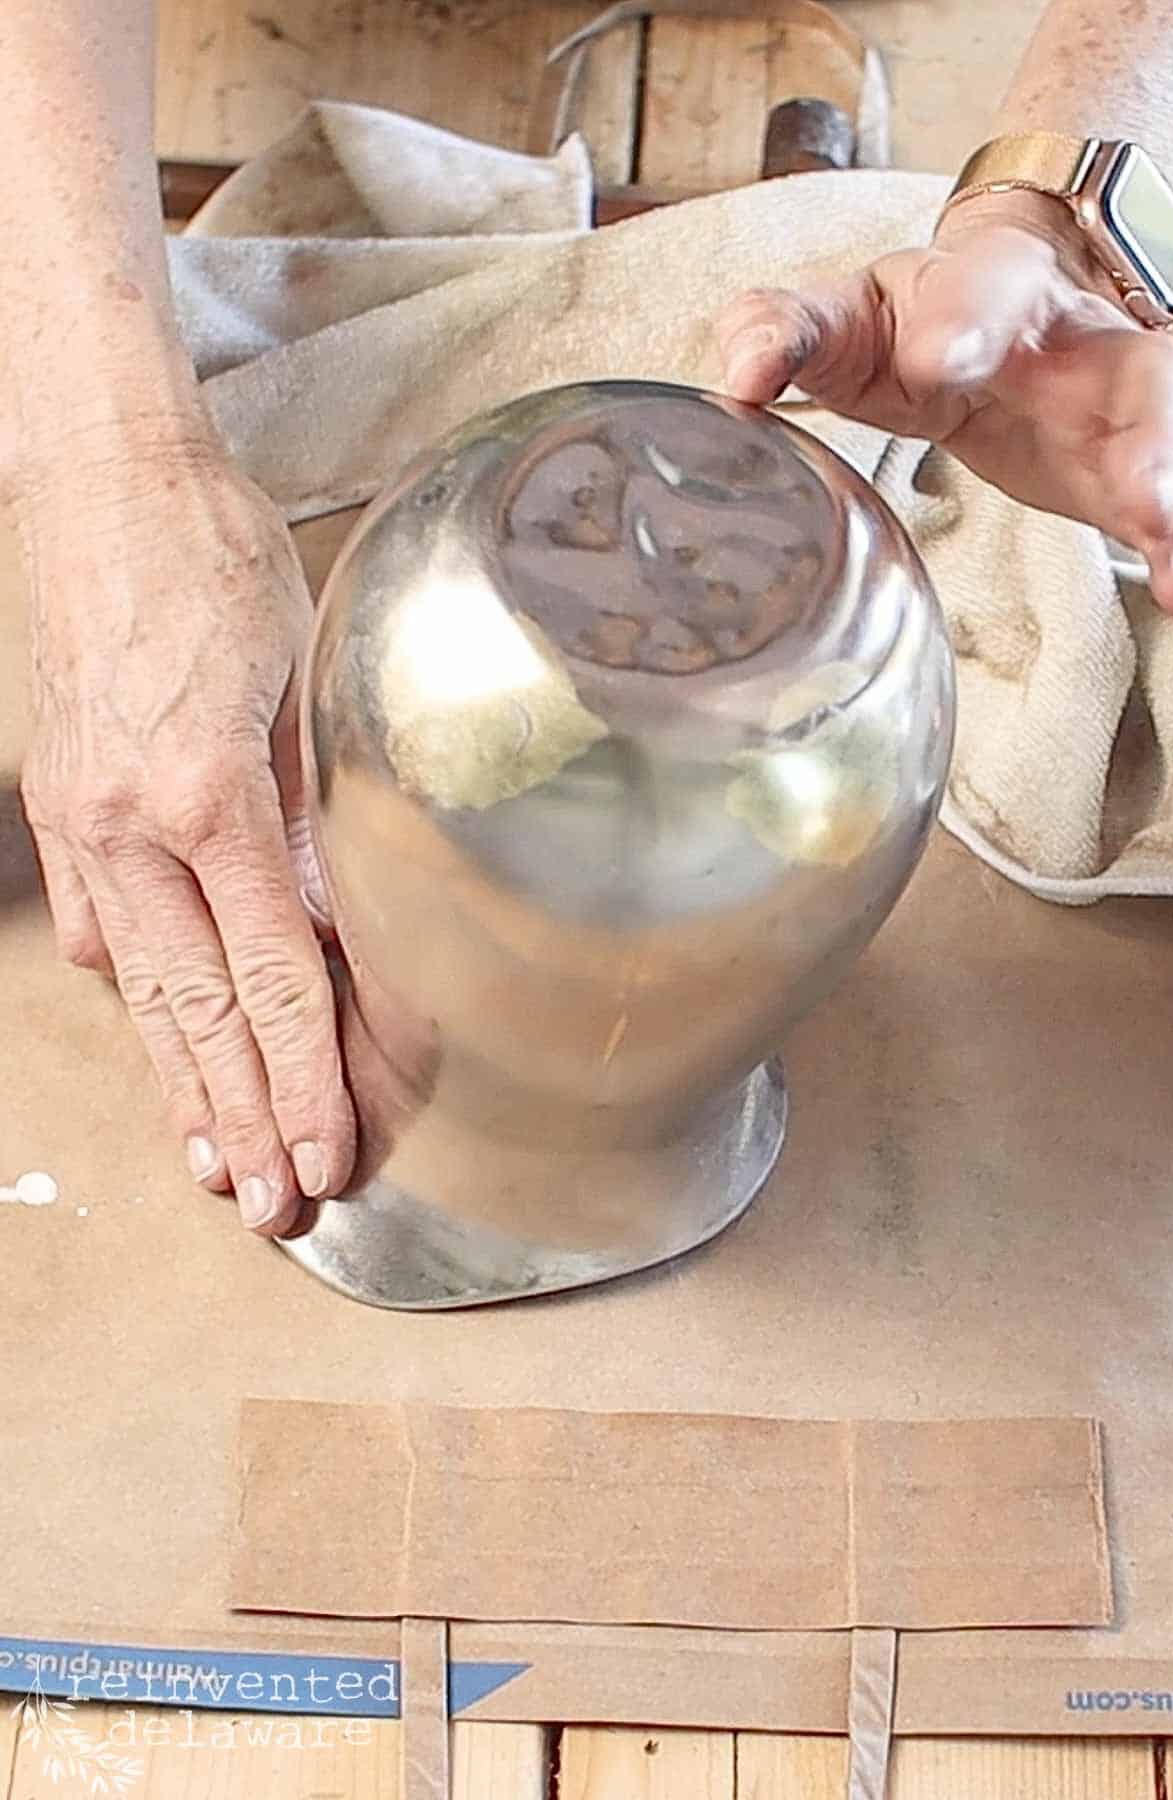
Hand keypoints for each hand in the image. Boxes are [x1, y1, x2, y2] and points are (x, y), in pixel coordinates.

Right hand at [17, 430, 355, 1235]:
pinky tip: (161, 1047)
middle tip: (275, 1203)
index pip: (273, 977)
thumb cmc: (214, 558)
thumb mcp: (295, 681)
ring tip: (215, 1164)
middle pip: (200, 1011)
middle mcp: (130, 829)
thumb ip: (312, 816)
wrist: (102, 479)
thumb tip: (337, 925)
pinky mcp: (60, 807)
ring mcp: (82, 824)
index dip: (306, 1077)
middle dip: (244, 1117)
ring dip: (183, 1084)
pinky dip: (140, 1003)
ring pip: (143, 990)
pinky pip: (107, 930)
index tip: (332, 1151)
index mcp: (204, 796)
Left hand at [718, 190, 1172, 620]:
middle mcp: (1081, 340)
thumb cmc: (917, 316)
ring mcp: (1126, 401)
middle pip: (1132, 369)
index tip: (940, 360)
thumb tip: (736, 379)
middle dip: (1147, 432)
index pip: (977, 292)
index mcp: (989, 286)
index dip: (961, 322)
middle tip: (1148, 496)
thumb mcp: (848, 317)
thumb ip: (787, 334)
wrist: (1017, 296)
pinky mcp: (1141, 462)